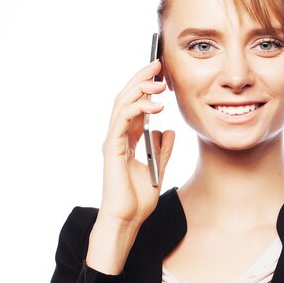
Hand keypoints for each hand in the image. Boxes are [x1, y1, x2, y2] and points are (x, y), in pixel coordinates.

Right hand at [99, 59, 174, 228]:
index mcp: (128, 139)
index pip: (135, 105)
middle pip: (126, 98)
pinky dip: (137, 108)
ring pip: (122, 103)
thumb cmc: (138, 199)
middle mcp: (118, 136)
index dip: (145, 87)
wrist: (127, 219)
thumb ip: (163, 149)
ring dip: (140, 88)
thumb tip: (170, 131)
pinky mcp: (113, 148)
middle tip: (157, 63)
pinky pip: (122, 120)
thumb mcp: (158, 168)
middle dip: (141, 78)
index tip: (161, 73)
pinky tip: (155, 105)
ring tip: (159, 80)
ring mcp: (114, 141)